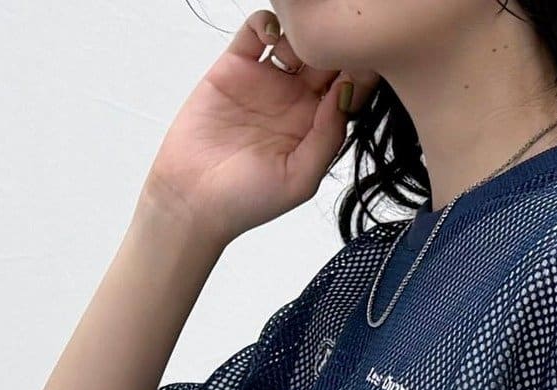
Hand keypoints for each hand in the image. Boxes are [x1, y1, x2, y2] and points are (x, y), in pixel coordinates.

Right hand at [140, 8, 380, 241]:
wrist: (193, 198)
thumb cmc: (247, 200)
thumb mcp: (299, 180)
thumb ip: (327, 139)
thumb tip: (345, 94)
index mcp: (317, 126)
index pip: (350, 89)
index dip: (360, 73)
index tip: (363, 64)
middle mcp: (297, 100)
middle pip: (328, 58)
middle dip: (336, 45)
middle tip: (336, 41)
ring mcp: (267, 79)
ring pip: (297, 38)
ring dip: (305, 32)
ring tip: (302, 44)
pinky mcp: (236, 65)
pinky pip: (257, 30)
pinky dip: (268, 22)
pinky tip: (272, 36)